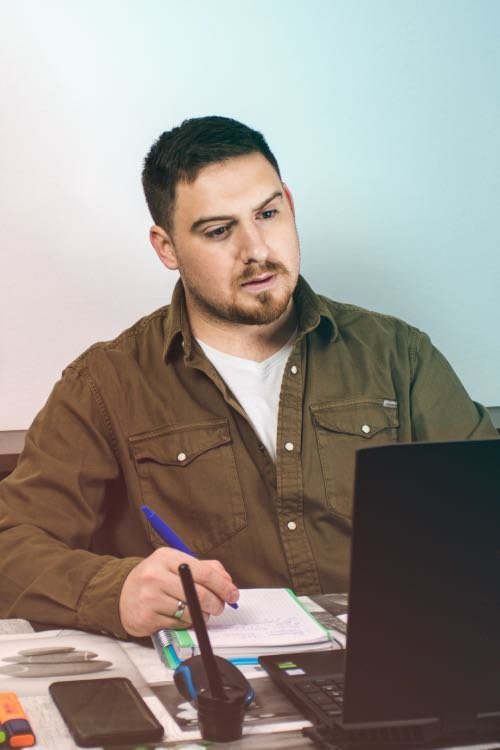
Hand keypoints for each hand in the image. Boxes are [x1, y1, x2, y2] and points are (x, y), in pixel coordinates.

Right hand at [119, 548, 238, 636]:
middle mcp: (156, 575)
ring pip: (190, 612)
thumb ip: (204, 568)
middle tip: (219, 607)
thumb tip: (227, 582)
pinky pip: (177, 626)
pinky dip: (184, 623)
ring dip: (201, 615)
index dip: (223, 586)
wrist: (121, 592)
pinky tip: (178, 616)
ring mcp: (149, 598)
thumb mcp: (176, 563)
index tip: (232, 594)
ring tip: (198, 611)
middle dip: (216, 604)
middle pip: (199, 594)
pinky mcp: (146, 618)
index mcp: (167, 557)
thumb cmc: (154, 577)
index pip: (203, 572)